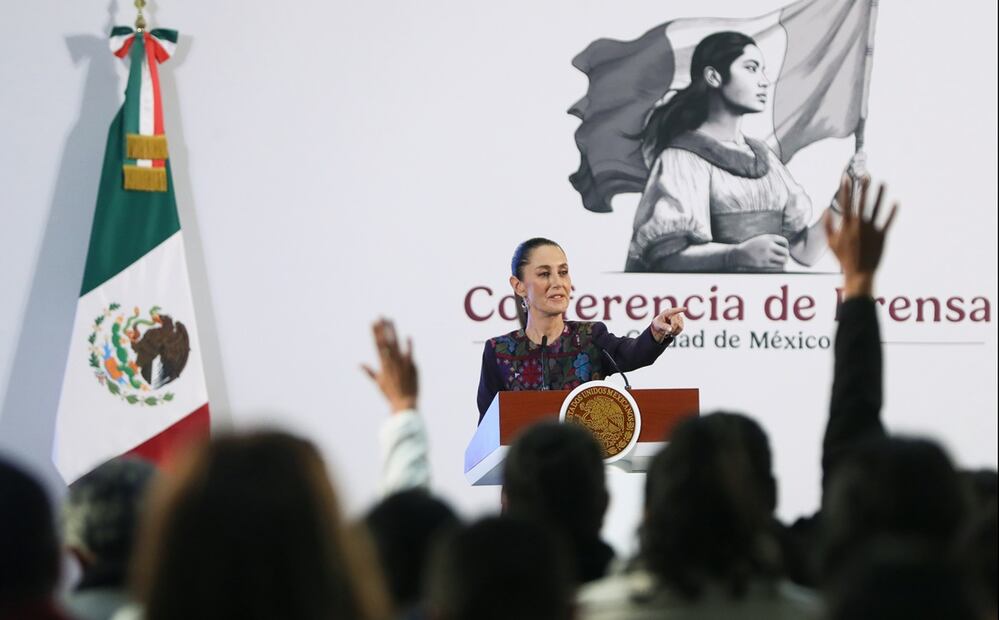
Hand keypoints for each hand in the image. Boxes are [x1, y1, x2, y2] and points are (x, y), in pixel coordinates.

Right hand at [361, 318, 417, 413]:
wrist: (403, 403)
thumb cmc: (390, 393)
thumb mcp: (378, 382)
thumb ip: (369, 371)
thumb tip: (360, 364)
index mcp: (382, 365)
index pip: (377, 345)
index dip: (375, 333)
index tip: (373, 322)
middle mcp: (390, 362)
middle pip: (385, 342)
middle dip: (382, 329)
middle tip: (380, 316)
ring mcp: (400, 364)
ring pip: (395, 345)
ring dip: (393, 332)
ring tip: (391, 320)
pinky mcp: (410, 367)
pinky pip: (409, 354)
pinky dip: (408, 346)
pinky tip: (408, 336)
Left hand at [651, 306, 685, 341]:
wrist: (660, 326)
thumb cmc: (658, 323)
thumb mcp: (658, 325)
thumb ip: (664, 326)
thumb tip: (670, 329)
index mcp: (667, 312)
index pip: (673, 311)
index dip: (679, 310)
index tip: (685, 309)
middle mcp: (674, 314)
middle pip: (676, 323)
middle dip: (672, 329)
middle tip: (666, 333)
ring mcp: (678, 317)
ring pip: (680, 327)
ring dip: (674, 331)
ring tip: (669, 332)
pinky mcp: (681, 322)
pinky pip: (681, 329)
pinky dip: (676, 332)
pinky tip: (672, 333)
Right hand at [728, 234, 789, 270]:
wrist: (738, 254)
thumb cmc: (750, 247)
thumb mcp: (760, 240)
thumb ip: (771, 241)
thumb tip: (785, 248)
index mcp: (768, 238)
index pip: (784, 241)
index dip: (786, 246)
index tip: (783, 249)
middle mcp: (768, 245)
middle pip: (785, 251)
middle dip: (786, 255)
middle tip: (784, 257)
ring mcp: (766, 255)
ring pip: (783, 260)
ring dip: (784, 261)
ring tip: (782, 262)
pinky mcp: (763, 263)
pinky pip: (777, 266)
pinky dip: (779, 267)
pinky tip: (777, 266)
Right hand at [824, 173, 897, 297]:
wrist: (859, 273)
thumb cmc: (843, 258)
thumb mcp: (830, 242)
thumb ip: (827, 225)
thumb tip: (825, 210)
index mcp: (845, 225)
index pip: (845, 203)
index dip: (845, 189)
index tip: (846, 177)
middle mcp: (858, 225)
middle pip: (861, 202)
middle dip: (863, 187)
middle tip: (866, 175)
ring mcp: (871, 230)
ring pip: (876, 208)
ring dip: (879, 195)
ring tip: (883, 183)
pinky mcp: (882, 236)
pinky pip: (888, 221)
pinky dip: (892, 212)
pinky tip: (896, 202)